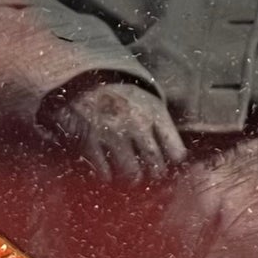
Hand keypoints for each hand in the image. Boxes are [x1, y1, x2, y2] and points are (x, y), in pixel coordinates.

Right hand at [43, 79, 187, 184]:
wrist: (81, 79)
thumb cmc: (117, 93)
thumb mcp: (145, 99)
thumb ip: (160, 123)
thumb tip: (174, 153)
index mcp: (154, 112)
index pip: (176, 151)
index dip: (173, 160)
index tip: (168, 161)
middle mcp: (137, 124)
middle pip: (156, 166)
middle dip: (154, 174)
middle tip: (150, 174)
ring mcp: (113, 135)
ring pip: (132, 174)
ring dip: (132, 178)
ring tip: (130, 176)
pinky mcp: (91, 143)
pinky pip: (105, 173)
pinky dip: (107, 176)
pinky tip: (107, 170)